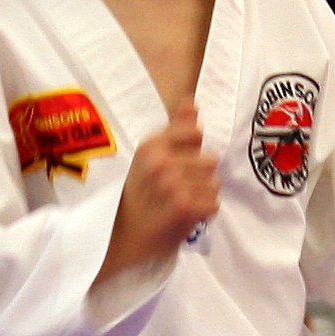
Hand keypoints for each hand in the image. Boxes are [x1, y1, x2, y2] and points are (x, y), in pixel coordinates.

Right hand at [98, 99, 219, 285]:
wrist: (119, 235)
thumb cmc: (138, 193)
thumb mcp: (151, 155)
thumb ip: (176, 128)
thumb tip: (192, 100)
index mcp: (152, 145)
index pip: (195, 133)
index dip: (192, 150)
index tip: (178, 163)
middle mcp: (163, 160)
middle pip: (211, 159)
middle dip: (200, 175)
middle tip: (177, 188)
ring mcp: (174, 184)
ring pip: (214, 183)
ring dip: (202, 195)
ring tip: (180, 202)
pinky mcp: (186, 207)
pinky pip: (214, 204)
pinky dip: (203, 213)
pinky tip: (183, 215)